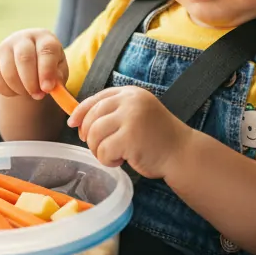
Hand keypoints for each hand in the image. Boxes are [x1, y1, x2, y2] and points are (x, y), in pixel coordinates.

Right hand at [0, 28, 67, 99]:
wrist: (28, 60)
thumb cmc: (47, 66)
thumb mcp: (58, 70)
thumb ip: (57, 78)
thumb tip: (48, 87)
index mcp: (44, 38)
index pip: (46, 50)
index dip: (47, 71)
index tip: (47, 89)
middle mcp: (24, 38)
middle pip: (24, 58)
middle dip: (31, 82)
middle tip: (37, 95)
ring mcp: (5, 47)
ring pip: (9, 72)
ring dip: (20, 89)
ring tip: (29, 92)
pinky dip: (7, 91)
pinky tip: (16, 90)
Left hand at [68, 86, 196, 177]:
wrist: (182, 153)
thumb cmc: (157, 138)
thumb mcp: (136, 115)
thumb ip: (114, 112)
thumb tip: (77, 120)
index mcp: (131, 93)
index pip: (96, 98)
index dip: (81, 112)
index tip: (73, 123)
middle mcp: (130, 101)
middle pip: (92, 117)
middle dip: (89, 136)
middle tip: (99, 148)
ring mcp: (131, 118)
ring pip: (94, 135)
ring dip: (99, 150)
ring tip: (114, 155)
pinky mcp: (129, 138)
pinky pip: (103, 151)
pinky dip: (108, 160)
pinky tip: (122, 161)